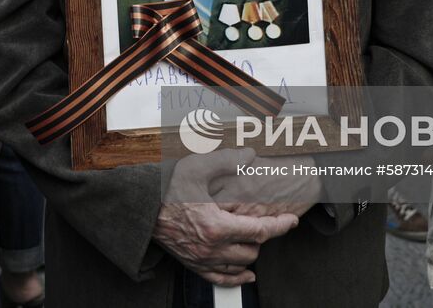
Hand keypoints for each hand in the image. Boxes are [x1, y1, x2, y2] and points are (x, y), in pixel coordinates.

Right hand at [154, 149, 299, 284]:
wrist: (141, 208)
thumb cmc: (166, 189)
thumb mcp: (197, 168)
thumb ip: (226, 160)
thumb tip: (249, 154)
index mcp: (217, 226)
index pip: (260, 230)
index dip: (280, 225)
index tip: (291, 220)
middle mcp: (211, 248)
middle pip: (252, 250)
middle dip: (262, 237)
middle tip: (265, 223)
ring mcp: (202, 259)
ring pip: (239, 266)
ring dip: (250, 254)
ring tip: (254, 241)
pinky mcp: (193, 264)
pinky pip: (220, 279)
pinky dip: (236, 278)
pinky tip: (246, 275)